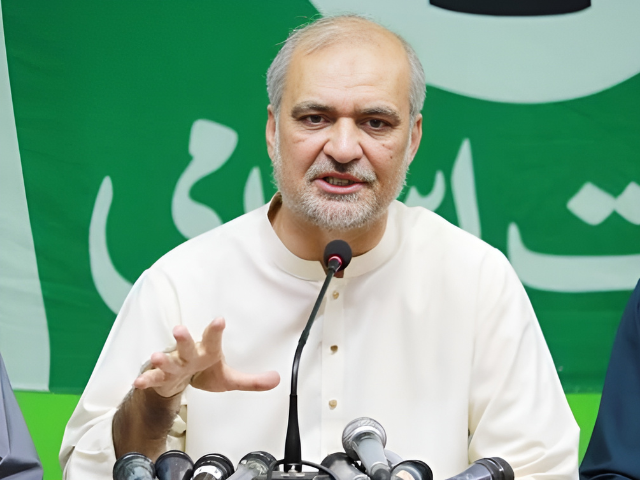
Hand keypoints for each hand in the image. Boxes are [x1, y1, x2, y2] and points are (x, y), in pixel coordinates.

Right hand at [133, 317, 279, 397]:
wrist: (179, 379)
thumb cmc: (204, 372)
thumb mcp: (229, 379)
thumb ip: (251, 380)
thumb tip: (276, 380)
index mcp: (207, 352)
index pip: (213, 340)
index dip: (215, 330)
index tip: (219, 320)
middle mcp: (189, 355)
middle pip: (186, 346)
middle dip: (183, 338)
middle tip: (179, 329)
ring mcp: (173, 365)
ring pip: (167, 361)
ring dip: (162, 358)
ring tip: (155, 356)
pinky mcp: (160, 377)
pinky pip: (153, 378)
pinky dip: (146, 380)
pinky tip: (138, 382)